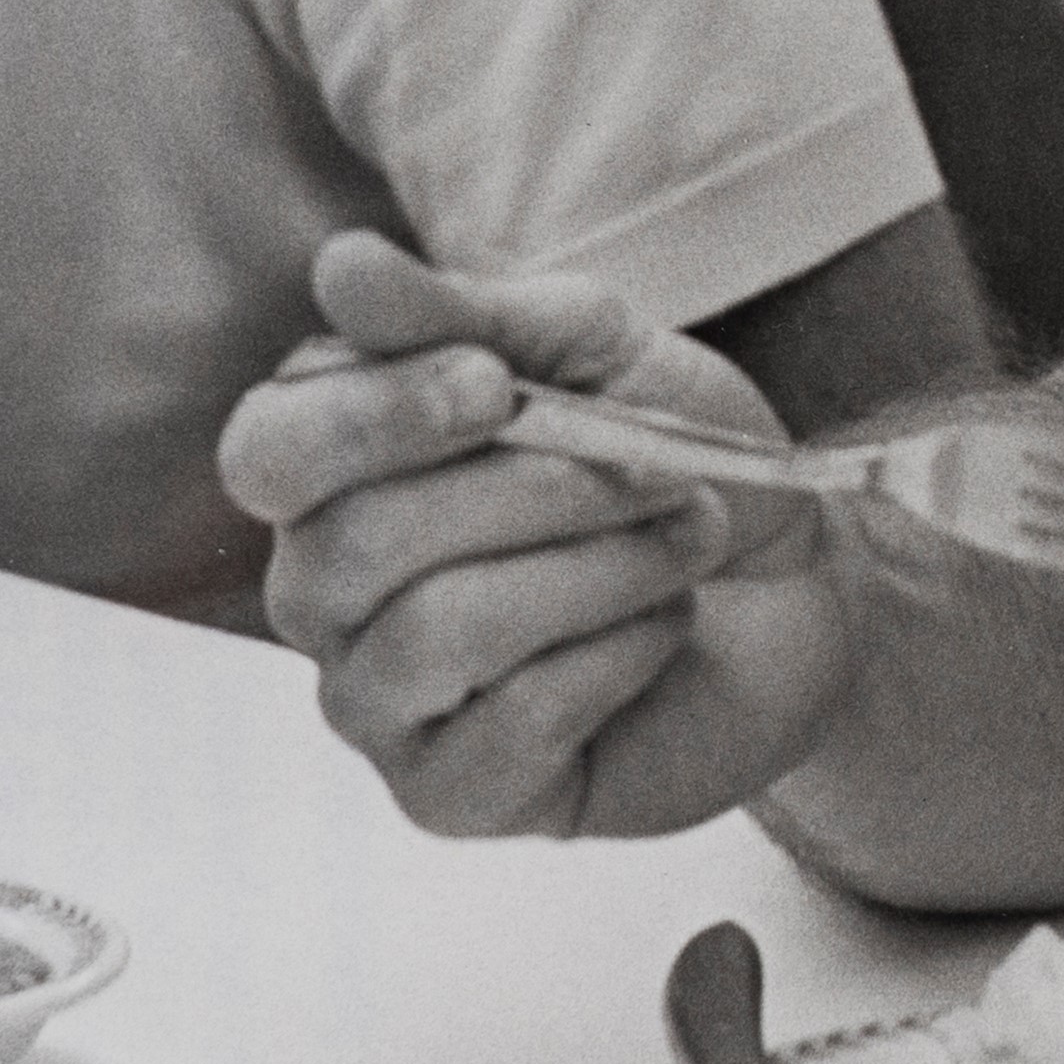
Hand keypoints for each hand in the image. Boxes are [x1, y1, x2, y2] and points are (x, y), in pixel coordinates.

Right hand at [215, 228, 859, 839]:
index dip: (376, 418)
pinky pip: (512, 722)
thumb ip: (462, 312)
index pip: (270, 451)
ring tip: (684, 538)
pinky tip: (664, 627)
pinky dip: (620, 653)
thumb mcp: (587, 348)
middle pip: (354, 548)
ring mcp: (379, 703)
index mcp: (330, 466)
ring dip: (597, 570)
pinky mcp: (452, 796)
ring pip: (438, 633)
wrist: (792, 581)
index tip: (501, 385)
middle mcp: (323, 590)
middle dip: (533, 492)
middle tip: (651, 469)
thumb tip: (342, 267)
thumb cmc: (667, 453)